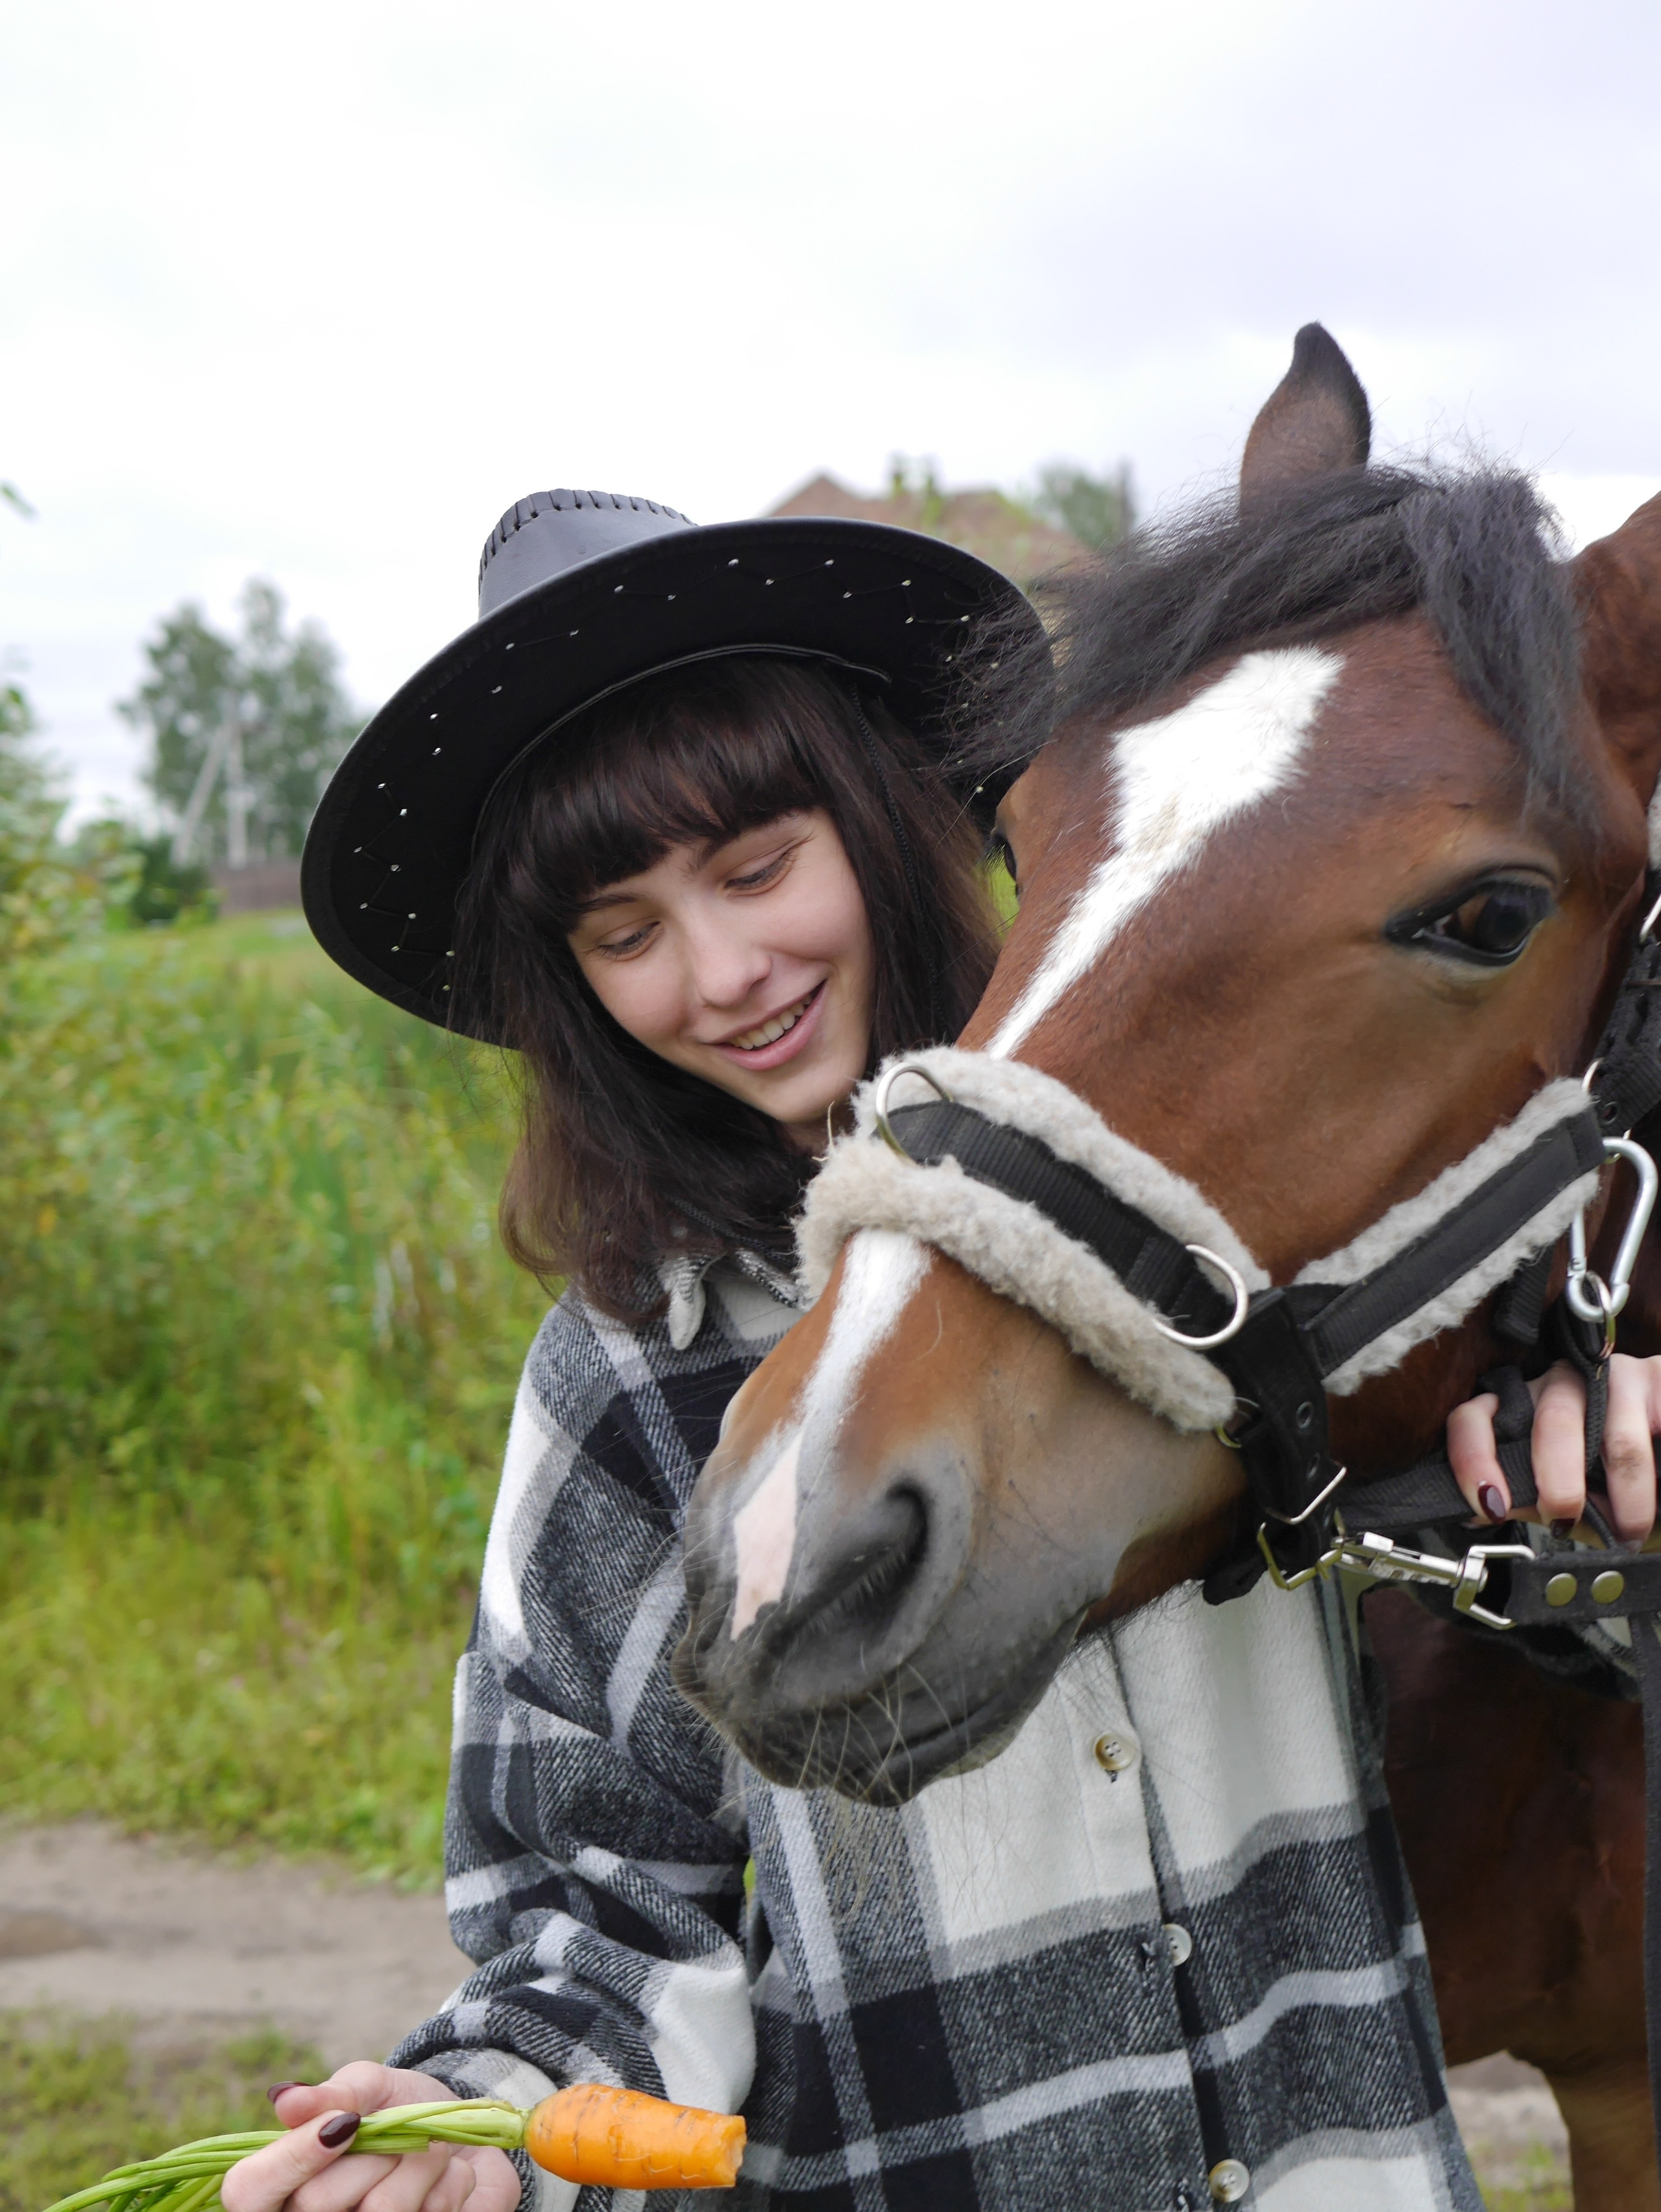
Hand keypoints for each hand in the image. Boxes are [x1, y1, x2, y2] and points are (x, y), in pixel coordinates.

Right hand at [221, 2064, 521, 2211]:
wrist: (469, 2140)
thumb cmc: (406, 2112)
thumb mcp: (372, 2089)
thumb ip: (333, 2094)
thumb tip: (284, 2098)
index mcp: (285, 2184)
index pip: (246, 2190)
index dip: (291, 2158)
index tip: (346, 2124)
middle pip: (315, 2202)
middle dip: (372, 2154)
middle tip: (398, 2137)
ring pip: (380, 2211)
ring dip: (420, 2164)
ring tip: (434, 2152)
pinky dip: (451, 2184)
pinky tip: (450, 2179)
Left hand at [1447, 1355, 1660, 1543]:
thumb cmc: (1608, 1481)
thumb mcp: (1559, 1494)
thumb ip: (1525, 1498)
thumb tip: (1484, 1510)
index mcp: (1523, 1405)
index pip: (1476, 1415)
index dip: (1474, 1459)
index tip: (1491, 1506)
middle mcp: (1563, 1382)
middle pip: (1552, 1423)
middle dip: (1559, 1486)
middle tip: (1567, 1522)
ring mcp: (1613, 1376)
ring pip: (1619, 1444)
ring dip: (1628, 1501)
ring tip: (1628, 1530)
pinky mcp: (1657, 1379)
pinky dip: (1660, 1481)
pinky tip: (1658, 1497)